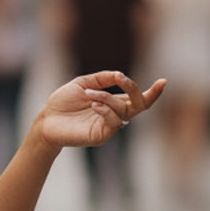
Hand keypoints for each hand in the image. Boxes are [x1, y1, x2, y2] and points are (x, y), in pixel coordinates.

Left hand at [36, 70, 166, 149]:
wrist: (46, 120)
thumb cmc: (63, 102)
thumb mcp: (83, 83)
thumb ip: (103, 78)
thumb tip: (120, 74)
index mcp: (113, 102)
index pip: (138, 99)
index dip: (152, 92)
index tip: (163, 81)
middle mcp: (114, 115)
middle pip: (138, 105)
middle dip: (135, 91)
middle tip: (122, 80)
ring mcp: (108, 127)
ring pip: (123, 111)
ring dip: (108, 98)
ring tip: (89, 94)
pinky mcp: (101, 136)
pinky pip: (113, 122)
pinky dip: (106, 109)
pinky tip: (93, 104)